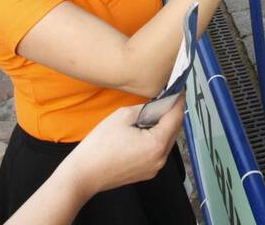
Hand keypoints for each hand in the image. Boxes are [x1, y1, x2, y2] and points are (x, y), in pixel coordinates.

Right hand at [64, 98, 182, 194]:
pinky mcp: (147, 172)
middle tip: (168, 98)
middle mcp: (160, 158)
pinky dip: (157, 139)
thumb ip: (145, 109)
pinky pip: (158, 151)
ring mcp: (154, 167)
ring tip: (156, 112)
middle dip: (172, 113)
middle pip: (174, 130)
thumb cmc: (101, 145)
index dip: (178, 101)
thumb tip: (156, 105)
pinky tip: (147, 130)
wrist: (84, 174)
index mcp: (157, 143)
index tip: (180, 90)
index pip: (176, 117)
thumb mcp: (123, 116)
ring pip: (167, 142)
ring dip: (165, 126)